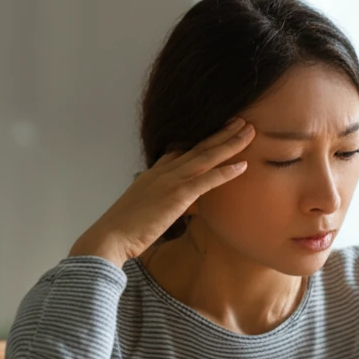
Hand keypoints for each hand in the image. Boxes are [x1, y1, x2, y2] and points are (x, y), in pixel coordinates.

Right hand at [69, 117, 255, 265]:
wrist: (109, 237)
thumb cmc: (122, 231)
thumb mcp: (141, 210)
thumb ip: (156, 204)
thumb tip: (168, 210)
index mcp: (152, 174)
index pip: (180, 151)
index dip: (201, 141)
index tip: (218, 132)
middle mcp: (162, 172)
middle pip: (197, 147)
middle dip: (221, 133)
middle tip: (241, 121)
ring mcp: (169, 181)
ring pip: (205, 157)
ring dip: (229, 143)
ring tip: (249, 131)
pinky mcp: (176, 196)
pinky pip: (206, 180)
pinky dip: (226, 171)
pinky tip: (243, 165)